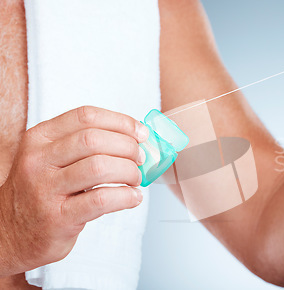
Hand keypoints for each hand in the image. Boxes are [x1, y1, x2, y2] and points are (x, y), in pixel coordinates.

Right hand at [0, 106, 148, 275]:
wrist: (10, 233)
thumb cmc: (41, 191)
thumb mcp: (52, 159)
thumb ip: (86, 145)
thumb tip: (135, 137)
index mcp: (40, 138)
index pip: (86, 117)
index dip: (120, 122)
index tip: (141, 132)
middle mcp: (39, 160)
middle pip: (94, 140)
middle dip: (127, 147)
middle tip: (140, 158)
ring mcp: (46, 190)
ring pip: (99, 167)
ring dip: (129, 171)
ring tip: (135, 179)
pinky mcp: (58, 218)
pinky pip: (101, 200)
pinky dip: (126, 197)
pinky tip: (133, 198)